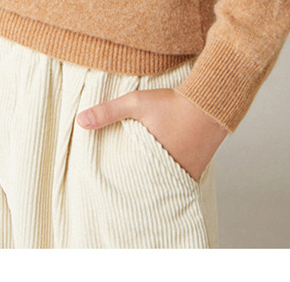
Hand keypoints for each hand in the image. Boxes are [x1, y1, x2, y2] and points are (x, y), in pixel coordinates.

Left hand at [76, 87, 226, 179]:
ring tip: (139, 181)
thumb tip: (80, 121)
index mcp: (150, 160)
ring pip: (163, 186)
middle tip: (123, 186)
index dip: (119, 183)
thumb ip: (108, 111)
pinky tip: (160, 172)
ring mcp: (184, 175)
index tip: (110, 182)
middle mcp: (169, 173)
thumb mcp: (136, 102)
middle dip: (135, 186)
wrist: (209, 103)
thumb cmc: (172, 103)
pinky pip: (178, 181)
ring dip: (152, 182)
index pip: (129, 181)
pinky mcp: (196, 172)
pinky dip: (169, 179)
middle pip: (146, 187)